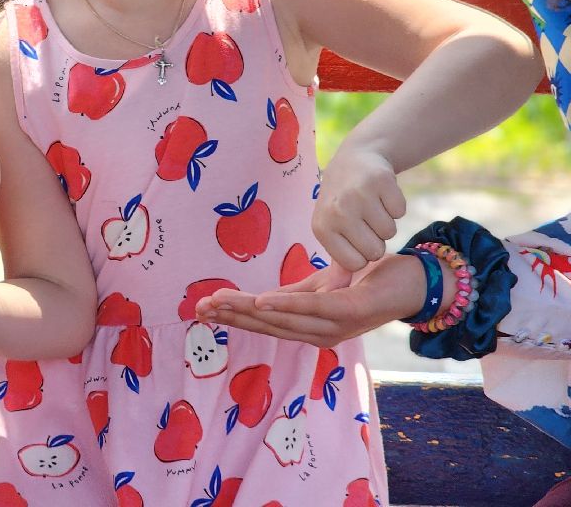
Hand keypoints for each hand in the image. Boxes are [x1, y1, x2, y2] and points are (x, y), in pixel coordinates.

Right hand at [195, 257, 425, 346]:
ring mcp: (338, 326)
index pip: (265, 324)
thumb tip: (259, 302)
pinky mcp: (352, 310)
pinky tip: (261, 300)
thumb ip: (294, 295)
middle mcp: (322, 335)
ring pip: (284, 319)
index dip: (233, 317)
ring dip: (249, 311)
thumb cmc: (369, 280)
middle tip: (200, 308)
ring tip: (220, 302)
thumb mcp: (323, 284)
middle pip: (268, 326)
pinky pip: (313, 308)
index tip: (201, 308)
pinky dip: (286, 305)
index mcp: (312, 328)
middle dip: (232, 316)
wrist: (415, 280)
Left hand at [313, 146, 406, 270]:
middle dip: (375, 239)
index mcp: (321, 227)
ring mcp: (358, 195)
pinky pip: (400, 211)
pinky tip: (381, 194)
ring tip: (371, 205)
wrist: (355, 159)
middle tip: (364, 218)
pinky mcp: (380, 181)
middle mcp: (337, 212)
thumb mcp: (333, 229)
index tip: (354, 235)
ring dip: (385, 221)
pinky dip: (396, 205)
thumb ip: (338, 262)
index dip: (361, 253)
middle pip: (375, 251)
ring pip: (390, 233)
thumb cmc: (342, 202)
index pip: (355, 264)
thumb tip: (334, 294)